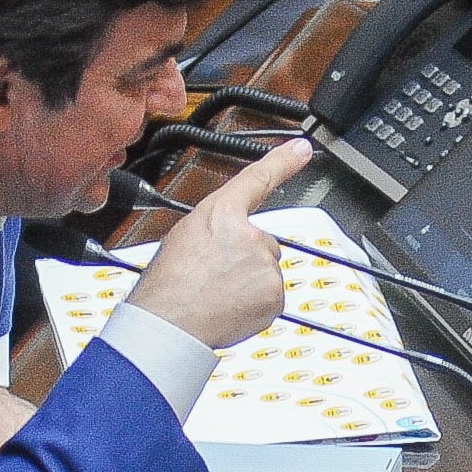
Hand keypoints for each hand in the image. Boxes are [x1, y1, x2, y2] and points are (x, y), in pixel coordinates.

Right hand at [123, 136, 314, 349]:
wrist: (170, 323)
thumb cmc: (169, 283)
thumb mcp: (184, 236)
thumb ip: (215, 228)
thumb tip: (229, 235)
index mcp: (222, 214)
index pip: (258, 178)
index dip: (283, 160)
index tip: (302, 148)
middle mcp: (249, 235)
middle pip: (262, 241)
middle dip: (245, 257)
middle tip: (216, 273)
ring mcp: (265, 265)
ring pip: (266, 270)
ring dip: (248, 282)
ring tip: (218, 292)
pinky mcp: (274, 294)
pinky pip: (270, 296)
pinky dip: (255, 303)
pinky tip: (231, 306)